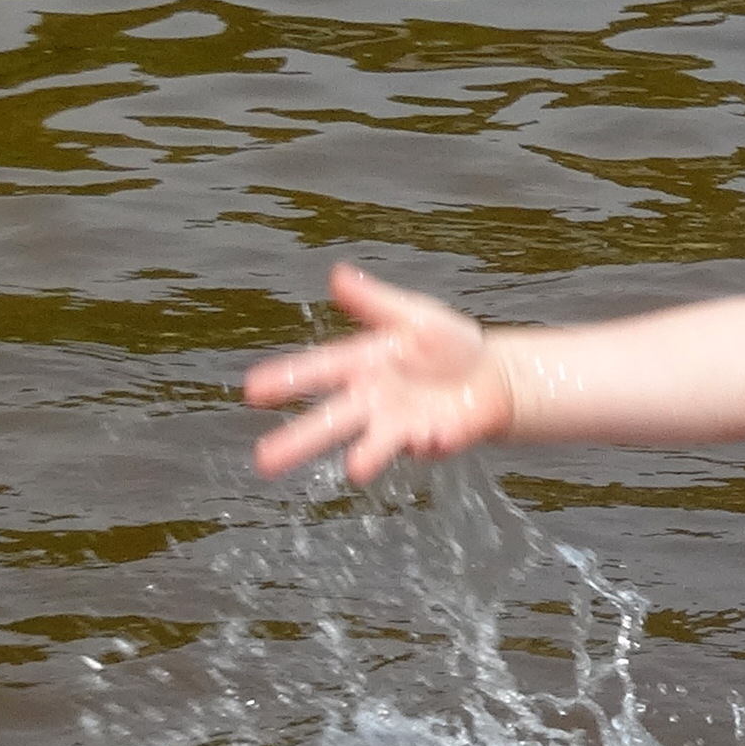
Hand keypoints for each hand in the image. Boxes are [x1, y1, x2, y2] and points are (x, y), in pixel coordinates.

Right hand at [245, 263, 509, 479]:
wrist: (492, 375)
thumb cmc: (446, 344)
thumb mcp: (413, 314)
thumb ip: (375, 301)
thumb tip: (338, 275)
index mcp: (361, 364)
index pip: (317, 370)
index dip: (286, 379)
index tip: (252, 390)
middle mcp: (372, 401)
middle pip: (331, 421)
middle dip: (299, 440)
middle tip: (264, 461)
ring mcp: (400, 425)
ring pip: (374, 444)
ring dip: (367, 456)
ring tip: (355, 469)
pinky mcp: (432, 440)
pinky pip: (429, 444)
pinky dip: (431, 442)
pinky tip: (431, 438)